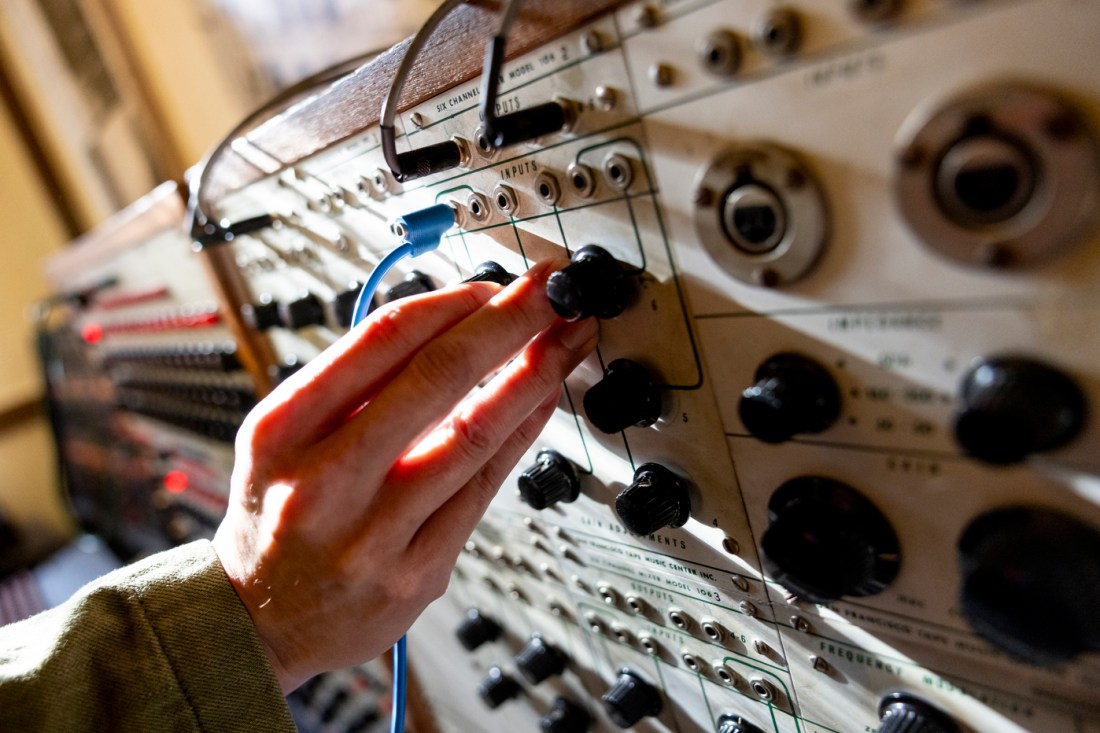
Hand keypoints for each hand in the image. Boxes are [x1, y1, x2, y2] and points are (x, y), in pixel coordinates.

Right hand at [213, 259, 597, 691]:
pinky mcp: (417, 571)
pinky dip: (520, 434)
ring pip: (473, 435)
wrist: (259, 621)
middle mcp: (324, 480)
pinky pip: (484, 488)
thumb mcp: (281, 439)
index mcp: (282, 430)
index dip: (450, 304)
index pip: (380, 341)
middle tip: (551, 292)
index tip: (492, 286)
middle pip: (436, 378)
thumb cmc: (276, 515)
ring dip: (534, 376)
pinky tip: (542, 402)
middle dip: (508, 323)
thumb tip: (451, 322)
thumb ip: (353, 384)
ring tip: (568, 341)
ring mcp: (374, 533)